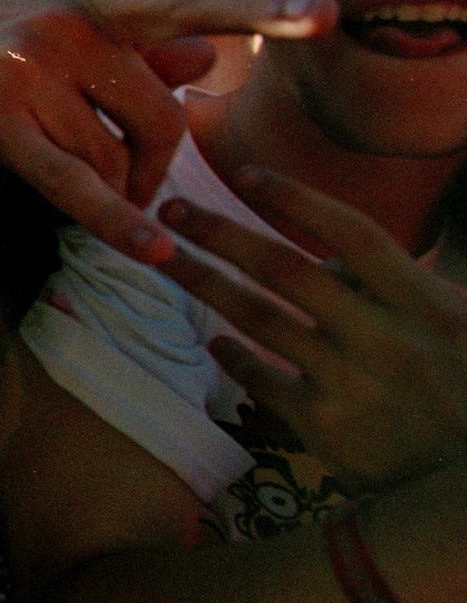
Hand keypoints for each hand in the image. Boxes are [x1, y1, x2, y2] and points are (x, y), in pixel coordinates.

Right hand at [0, 0, 333, 262]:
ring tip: (82, 197)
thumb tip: (209, 59)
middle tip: (141, 192)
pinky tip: (151, 248)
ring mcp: (28, 68)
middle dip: (160, 166)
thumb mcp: (49, 40)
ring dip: (113, 194)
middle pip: (161, 115)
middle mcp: (63, 23)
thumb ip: (133, 54)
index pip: (187, 2)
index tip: (328, 16)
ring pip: (116, 159)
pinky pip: (81, 185)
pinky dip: (121, 221)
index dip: (262, 6)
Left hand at [157, 169, 466, 491]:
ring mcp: (352, 384)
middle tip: (171, 207)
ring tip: (166, 257)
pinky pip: (263, 379)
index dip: (296, 199)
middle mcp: (386, 339)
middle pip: (285, 270)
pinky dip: (236, 357)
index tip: (244, 173)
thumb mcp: (461, 322)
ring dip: (206, 282)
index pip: (354, 235)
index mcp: (429, 304)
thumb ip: (407, 281)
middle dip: (221, 232)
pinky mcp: (326, 429)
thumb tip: (338, 248)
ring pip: (259, 319)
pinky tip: (218, 341)